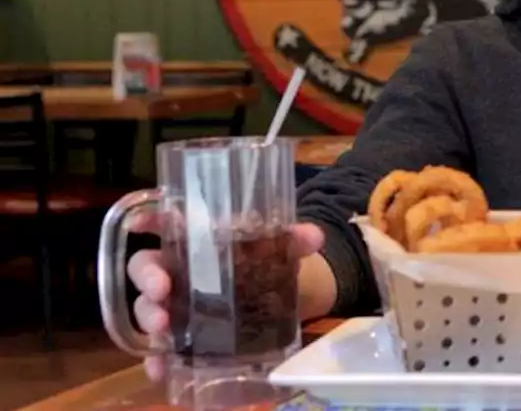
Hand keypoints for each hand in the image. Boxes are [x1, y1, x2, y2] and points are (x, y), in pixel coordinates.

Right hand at [125, 214, 325, 380]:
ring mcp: (176, 304)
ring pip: (147, 308)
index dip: (149, 220)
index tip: (139, 224)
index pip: (165, 224)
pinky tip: (160, 368)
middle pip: (146, 267)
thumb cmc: (266, 261)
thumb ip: (294, 240)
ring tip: (164, 326)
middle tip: (161, 290)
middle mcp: (177, 269)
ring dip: (150, 316)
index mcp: (196, 240)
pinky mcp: (183, 336)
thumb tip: (313, 237)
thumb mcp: (281, 248)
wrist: (280, 297)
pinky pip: (161, 348)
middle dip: (148, 278)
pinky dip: (156, 360)